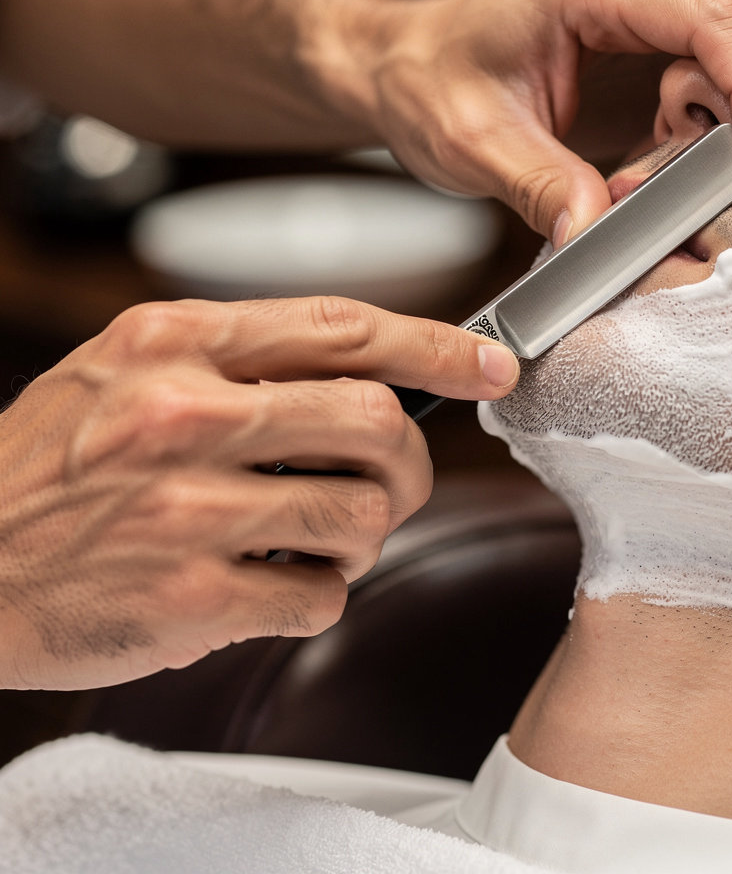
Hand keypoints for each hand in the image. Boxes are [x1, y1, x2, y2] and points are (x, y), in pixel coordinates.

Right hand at [0, 297, 518, 689]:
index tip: (490, 364)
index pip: (345, 328)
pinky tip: (269, 584)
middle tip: (392, 481)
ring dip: (362, 535)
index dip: (437, 346)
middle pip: (377, 421)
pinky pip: (320, 596)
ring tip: (314, 539)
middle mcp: (185, 415)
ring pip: (363, 516)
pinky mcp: (190, 595)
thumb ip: (243, 361)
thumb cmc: (47, 466)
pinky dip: (316, 594)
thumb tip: (370, 370)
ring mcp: (187, 508)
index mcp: (175, 343)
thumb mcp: (126, 370)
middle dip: (409, 460)